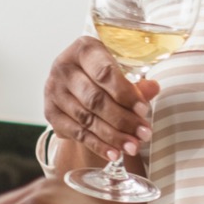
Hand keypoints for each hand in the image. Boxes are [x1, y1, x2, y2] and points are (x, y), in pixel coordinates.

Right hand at [44, 37, 158, 162]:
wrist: (76, 84)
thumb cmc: (103, 73)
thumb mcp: (120, 70)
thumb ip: (135, 82)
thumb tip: (153, 88)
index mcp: (84, 49)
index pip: (104, 73)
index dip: (125, 93)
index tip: (143, 110)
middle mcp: (64, 67)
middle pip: (95, 99)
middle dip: (123, 119)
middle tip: (144, 133)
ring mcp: (54, 91)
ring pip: (86, 119)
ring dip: (113, 136)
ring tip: (133, 147)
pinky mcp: (50, 113)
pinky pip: (77, 133)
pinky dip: (98, 145)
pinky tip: (114, 153)